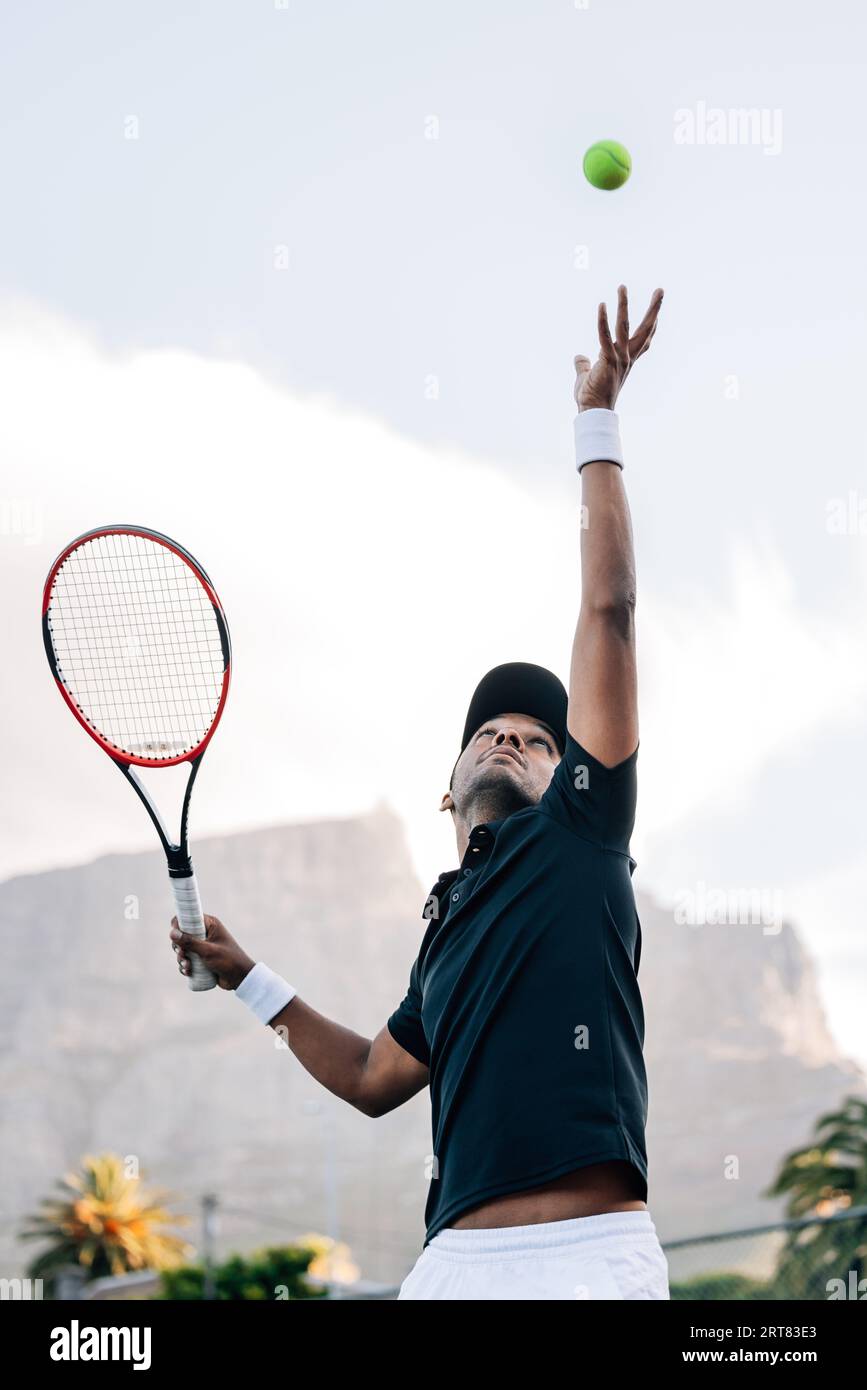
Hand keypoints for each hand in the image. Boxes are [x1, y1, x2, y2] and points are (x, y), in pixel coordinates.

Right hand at [169, 913, 255, 990]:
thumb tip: (172, 933)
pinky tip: (188, 971)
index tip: (173, 935)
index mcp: (210, 925)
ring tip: (188, 966)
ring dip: (182, 958)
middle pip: (182, 935)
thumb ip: (190, 942)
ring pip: (183, 949)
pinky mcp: (201, 959)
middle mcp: (205, 933)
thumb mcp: (208, 951)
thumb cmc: (228, 960)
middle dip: (179, 947)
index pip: (189, 917)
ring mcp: (203, 946)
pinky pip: (187, 960)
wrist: (240, 978)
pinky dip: (185, 966)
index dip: (178, 924)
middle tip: (183, 954)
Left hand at [574, 284, 663, 411]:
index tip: (657, 314)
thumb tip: (578, 357)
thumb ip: (583, 365)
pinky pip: (605, 337)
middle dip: (653, 309)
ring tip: (622, 287)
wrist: (593, 412)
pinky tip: (602, 305)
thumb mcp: (586, 376)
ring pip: (624, 327)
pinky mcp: (609, 361)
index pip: (643, 341)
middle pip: (644, 330)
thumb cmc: (591, 397)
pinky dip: (603, 321)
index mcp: (626, 361)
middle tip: (660, 290)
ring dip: (623, 305)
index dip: (652, 327)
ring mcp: (620, 359)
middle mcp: (627, 358)